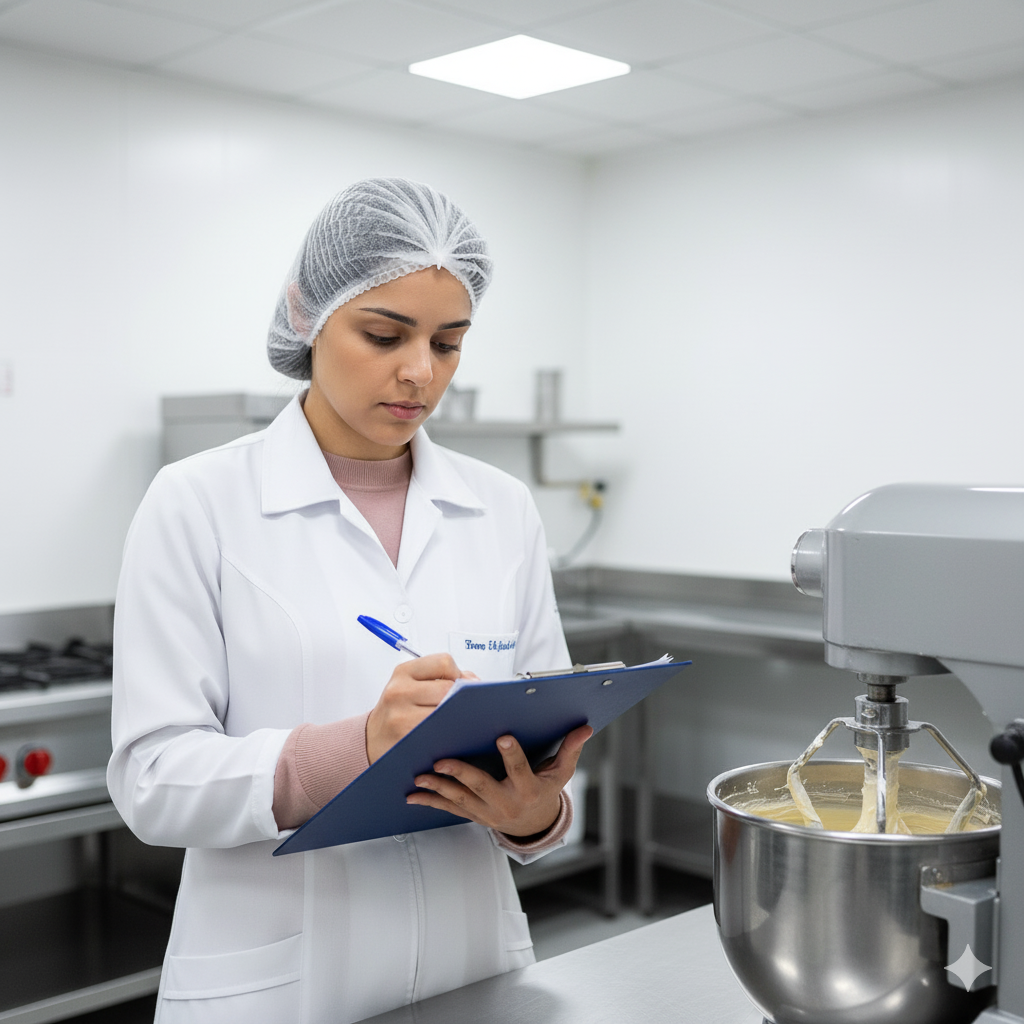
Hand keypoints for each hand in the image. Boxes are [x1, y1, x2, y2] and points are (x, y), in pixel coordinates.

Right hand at [366, 654, 475, 764]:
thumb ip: (442, 677)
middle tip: (466, 707)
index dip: (458, 674)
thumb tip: (475, 681)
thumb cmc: (399, 711)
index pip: (444, 662)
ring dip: (459, 717)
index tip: (460, 686)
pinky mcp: (407, 740)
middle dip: (462, 698)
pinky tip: (452, 735)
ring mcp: (401, 717)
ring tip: (461, 721)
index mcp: (403, 673)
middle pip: (448, 689)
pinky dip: (451, 734)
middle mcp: (399, 692)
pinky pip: (440, 734)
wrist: (373, 740)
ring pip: (447, 713)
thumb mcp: (411, 686)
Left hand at [406, 725, 593, 836]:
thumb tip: (585, 727)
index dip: (513, 755)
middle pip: (481, 786)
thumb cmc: (545, 791)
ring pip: (460, 799)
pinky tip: (413, 794)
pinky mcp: (473, 814)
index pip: (520, 770)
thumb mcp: (561, 773)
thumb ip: (570, 749)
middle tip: (442, 760)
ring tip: (421, 776)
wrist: (534, 825)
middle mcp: (506, 803)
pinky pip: (450, 808)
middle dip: (461, 773)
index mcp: (528, 789)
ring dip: (439, 788)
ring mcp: (487, 811)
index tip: (504, 736)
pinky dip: (430, 801)